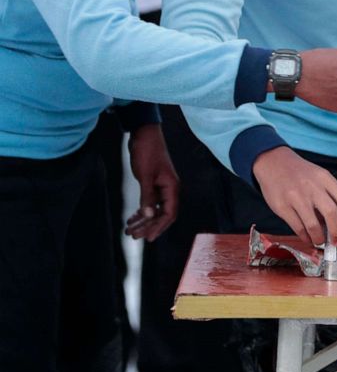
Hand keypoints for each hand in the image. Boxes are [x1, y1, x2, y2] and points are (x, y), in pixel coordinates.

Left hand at [125, 124, 179, 241]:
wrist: (144, 134)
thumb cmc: (147, 152)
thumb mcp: (145, 175)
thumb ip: (147, 196)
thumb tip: (148, 215)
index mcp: (172, 187)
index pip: (169, 214)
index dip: (159, 227)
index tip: (148, 238)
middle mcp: (169, 189)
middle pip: (162, 214)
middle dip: (148, 226)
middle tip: (133, 236)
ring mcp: (161, 187)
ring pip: (154, 209)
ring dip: (143, 221)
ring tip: (129, 230)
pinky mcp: (153, 183)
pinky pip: (150, 202)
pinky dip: (141, 211)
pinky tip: (132, 218)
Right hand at [253, 146, 336, 246]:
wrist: (273, 162)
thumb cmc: (300, 173)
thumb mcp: (318, 176)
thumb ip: (329, 194)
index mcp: (325, 178)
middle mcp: (312, 187)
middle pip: (332, 214)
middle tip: (336, 241)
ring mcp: (296, 197)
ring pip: (314, 225)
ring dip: (319, 239)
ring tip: (320, 241)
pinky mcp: (282, 207)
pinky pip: (298, 227)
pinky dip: (305, 237)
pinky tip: (308, 238)